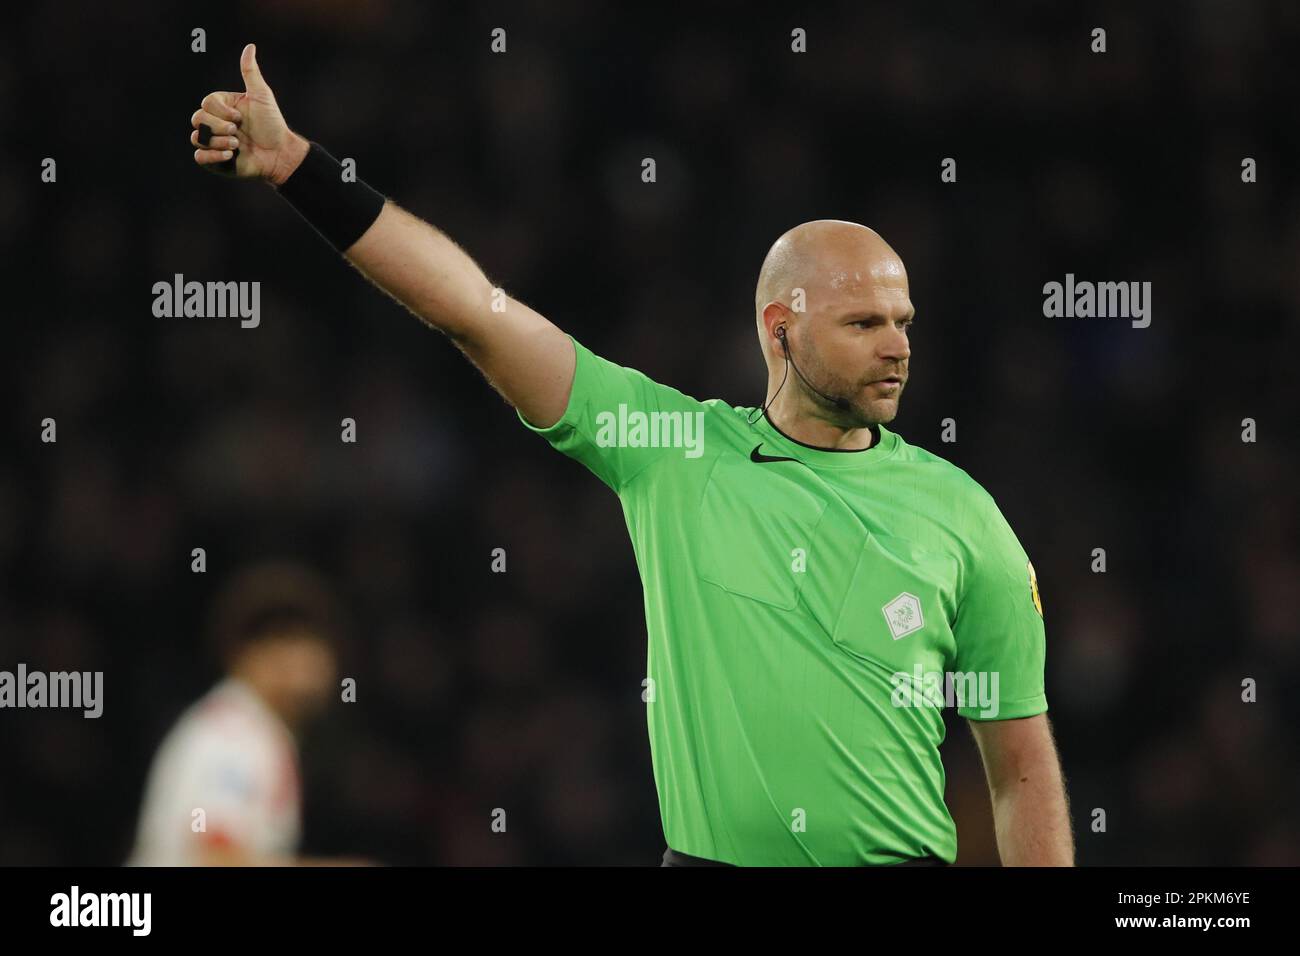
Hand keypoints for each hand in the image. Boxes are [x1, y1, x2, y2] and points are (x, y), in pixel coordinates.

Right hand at [190, 43, 307, 184]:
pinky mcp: (216, 162)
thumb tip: (250, 46)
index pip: (206, 103)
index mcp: (222, 107)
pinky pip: (200, 157)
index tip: (240, 118)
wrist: (281, 153)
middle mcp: (215, 123)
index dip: (221, 111)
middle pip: (197, 119)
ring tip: (237, 146)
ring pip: (197, 138)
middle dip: (219, 127)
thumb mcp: (262, 96)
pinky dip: (212, 156)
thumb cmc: (272, 124)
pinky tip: (230, 156)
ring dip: (218, 141)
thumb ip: (251, 72)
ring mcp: (214, 142)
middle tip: (238, 132)